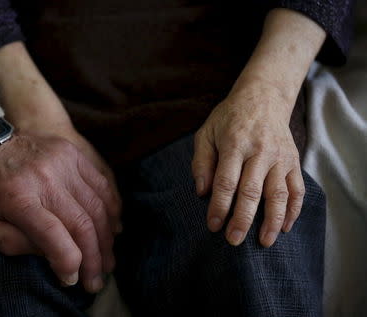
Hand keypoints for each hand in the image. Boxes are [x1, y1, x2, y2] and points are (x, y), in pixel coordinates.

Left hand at [0, 134, 120, 292]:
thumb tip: (45, 255)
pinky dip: (112, 209)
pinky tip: (113, 228)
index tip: (72, 279)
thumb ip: (6, 243)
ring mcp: (63, 161)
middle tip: (96, 280)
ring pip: (98, 206)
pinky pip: (102, 184)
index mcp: (17, 197)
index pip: (53, 235)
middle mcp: (45, 177)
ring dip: (106, 238)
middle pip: (82, 223)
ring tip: (107, 260)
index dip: (68, 262)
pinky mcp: (73, 153)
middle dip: (94, 258)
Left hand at [192, 82, 304, 246]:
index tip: (213, 225)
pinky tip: (285, 227)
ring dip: (272, 220)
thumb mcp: (206, 132)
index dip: (219, 206)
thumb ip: (201, 161)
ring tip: (264, 242)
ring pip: (278, 193)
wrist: (263, 97)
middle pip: (252, 191)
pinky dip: (293, 210)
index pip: (226, 182)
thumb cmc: (229, 118)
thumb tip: (202, 191)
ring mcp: (280, 157)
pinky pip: (297, 189)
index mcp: (235, 143)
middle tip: (233, 240)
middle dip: (243, 219)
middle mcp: (260, 151)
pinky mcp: (294, 160)